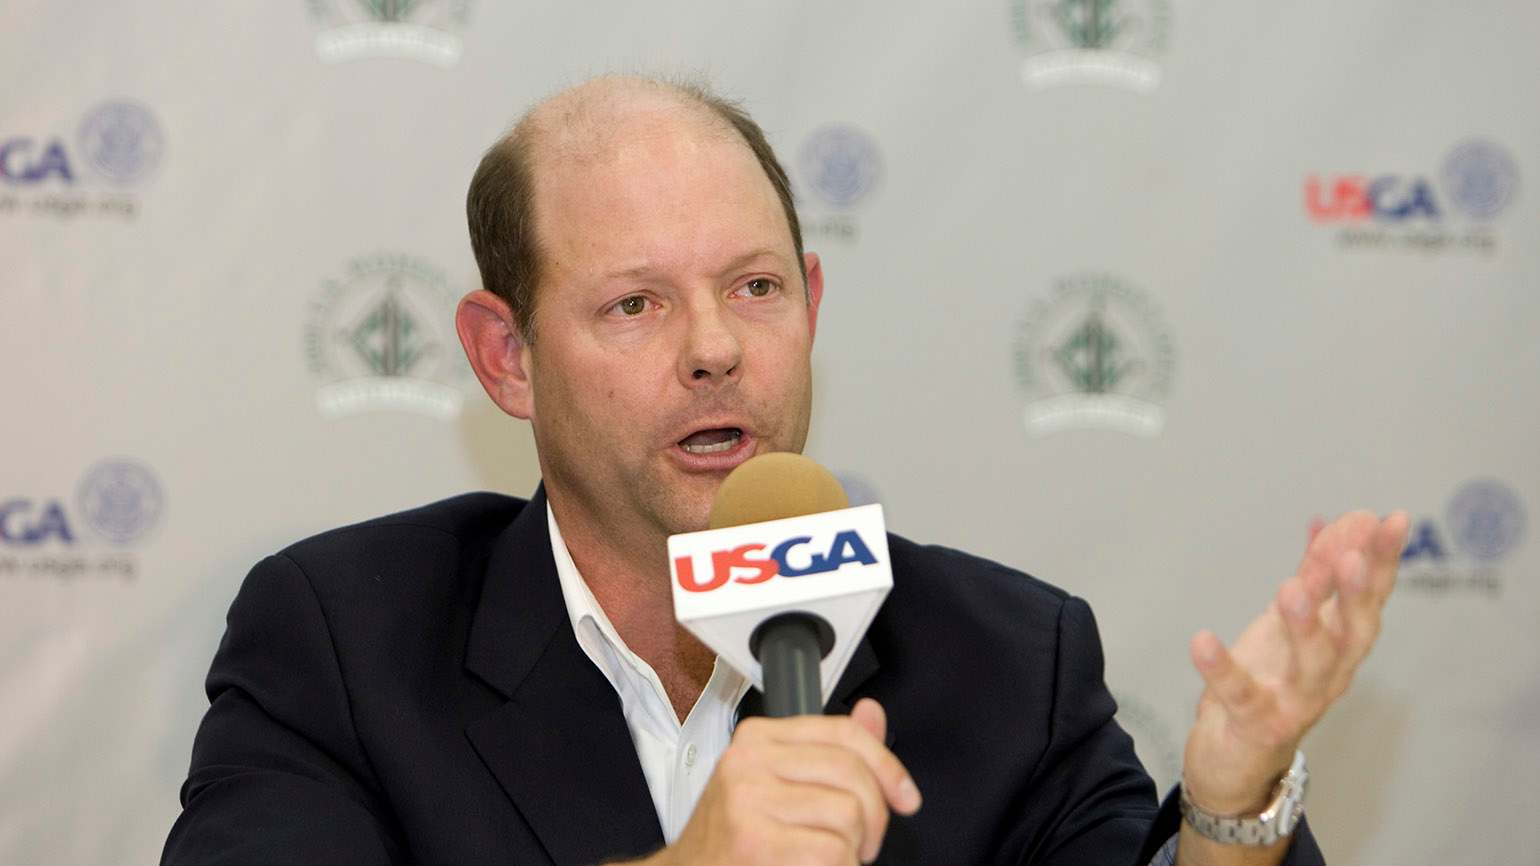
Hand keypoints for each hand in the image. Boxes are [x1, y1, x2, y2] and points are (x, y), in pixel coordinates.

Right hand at [650, 698, 920, 865]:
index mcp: (757, 739)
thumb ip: (829, 750)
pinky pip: (834, 853)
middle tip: (860, 843)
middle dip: (874, 817)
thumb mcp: (777, 782)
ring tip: (826, 858)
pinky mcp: (756, 844)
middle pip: (853, 775)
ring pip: (849, 815)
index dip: (887, 765)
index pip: (843, 733)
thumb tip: (872, 713)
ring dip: (852, 850)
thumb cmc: (736, 838)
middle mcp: (748, 762)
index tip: (906, 797)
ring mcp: (748, 802)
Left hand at [1181, 510, 1409, 813]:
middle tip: (1351, 557)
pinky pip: (1240, 695)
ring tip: (1290, 589)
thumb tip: (1346, 519)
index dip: (1384, 561)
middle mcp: (1330, 674)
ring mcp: (1296, 702)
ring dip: (1304, 628)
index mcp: (1342, 645)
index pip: (1371, 599)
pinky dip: (1223, 668)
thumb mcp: (1293, 621)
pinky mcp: (1257, 723)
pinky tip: (1202, 640)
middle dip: (1355, 595)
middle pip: (1353, 634)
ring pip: (1310, 667)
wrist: (1237, 755)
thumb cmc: (1272, 680)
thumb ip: (1318, 572)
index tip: (1394, 520)